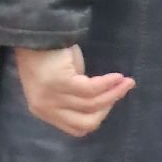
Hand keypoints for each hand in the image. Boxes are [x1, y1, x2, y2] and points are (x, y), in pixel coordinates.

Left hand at [13, 45, 134, 136]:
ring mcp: (52, 97)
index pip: (76, 128)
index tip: (109, 103)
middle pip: (86, 122)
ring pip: (92, 104)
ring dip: (114, 93)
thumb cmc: (47, 56)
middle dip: (107, 109)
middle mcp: (45, 108)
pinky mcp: (61, 83)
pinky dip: (109, 84)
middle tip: (118, 93)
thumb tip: (104, 103)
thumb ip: (75, 98)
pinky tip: (119, 77)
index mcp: (43, 111)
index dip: (97, 117)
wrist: (35, 33)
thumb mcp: (60, 85)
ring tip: (127, 82)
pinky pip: (92, 89)